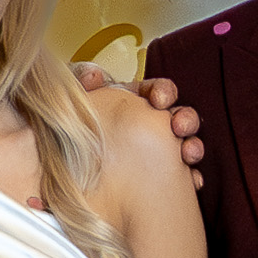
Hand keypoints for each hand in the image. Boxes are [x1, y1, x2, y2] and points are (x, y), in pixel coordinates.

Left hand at [75, 64, 205, 179]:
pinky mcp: (162, 181)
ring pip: (186, 144)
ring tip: (188, 154)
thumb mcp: (70, 106)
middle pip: (177, 116)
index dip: (162, 92)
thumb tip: (93, 76)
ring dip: (192, 146)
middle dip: (184, 118)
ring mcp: (158, 155)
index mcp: (132, 106)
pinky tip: (192, 181)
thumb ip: (79, 82)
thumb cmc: (70, 140)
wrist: (64, 180)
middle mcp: (149, 129)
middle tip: (178, 126)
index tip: (159, 99)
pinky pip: (184, 177)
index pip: (155, 92)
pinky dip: (192, 177)